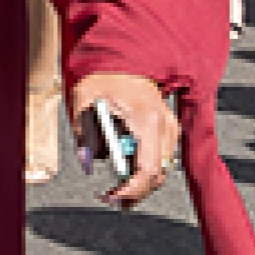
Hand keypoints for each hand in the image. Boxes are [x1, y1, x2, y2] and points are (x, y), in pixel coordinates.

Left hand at [72, 74, 179, 207]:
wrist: (125, 56)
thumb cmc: (103, 76)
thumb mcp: (83, 99)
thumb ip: (84, 133)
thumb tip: (87, 163)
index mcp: (146, 118)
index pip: (147, 169)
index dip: (131, 190)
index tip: (112, 198)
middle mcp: (165, 124)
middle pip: (157, 175)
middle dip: (135, 192)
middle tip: (110, 198)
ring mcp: (170, 126)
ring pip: (162, 170)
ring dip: (140, 183)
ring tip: (115, 188)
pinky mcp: (169, 128)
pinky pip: (161, 159)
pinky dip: (145, 170)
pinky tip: (125, 171)